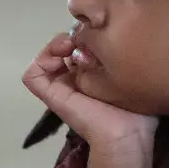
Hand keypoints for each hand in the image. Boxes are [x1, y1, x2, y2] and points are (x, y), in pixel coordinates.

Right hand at [24, 34, 156, 167]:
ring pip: (46, 59)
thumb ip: (122, 60)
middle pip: (63, 50)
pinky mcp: (51, 96)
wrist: (126, 134)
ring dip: (54, 45)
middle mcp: (75, 80)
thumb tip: (108, 42)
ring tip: (69, 45)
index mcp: (94, 78)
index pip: (81, 48)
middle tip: (84, 36)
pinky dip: (41, 60)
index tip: (99, 33)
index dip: (87, 35)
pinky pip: (32, 75)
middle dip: (72, 36)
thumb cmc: (135, 110)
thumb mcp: (132, 78)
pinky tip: (60, 58)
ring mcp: (61, 88)